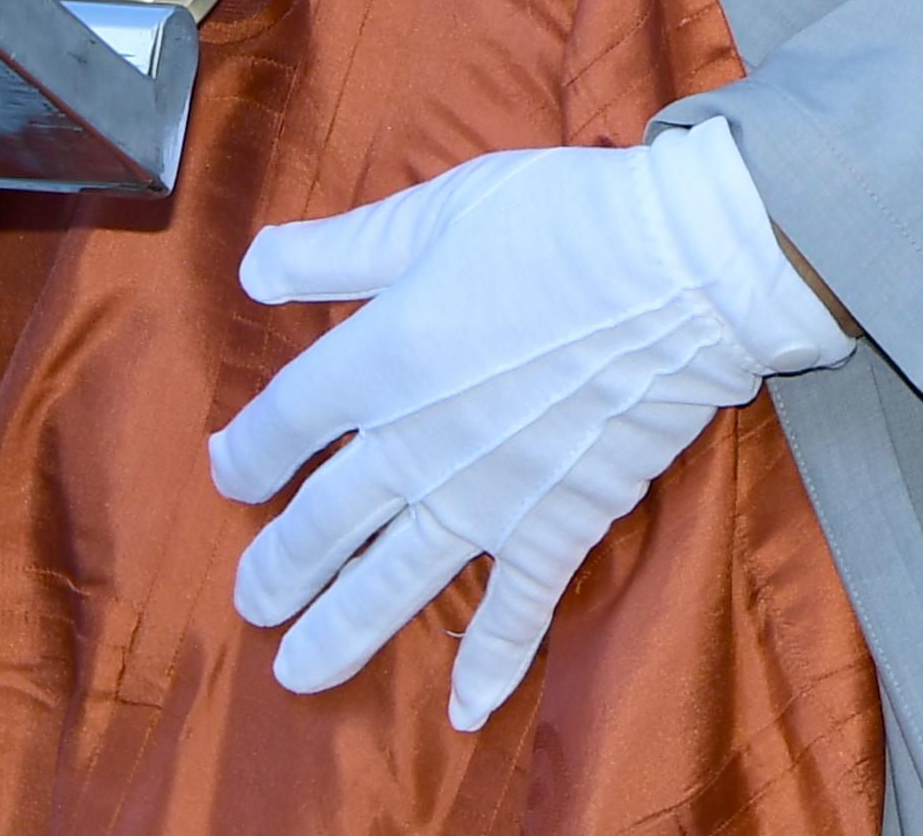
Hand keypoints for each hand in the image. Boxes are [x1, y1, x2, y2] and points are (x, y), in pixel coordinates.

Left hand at [205, 123, 852, 729]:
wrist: (687, 270)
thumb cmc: (564, 219)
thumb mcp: (438, 211)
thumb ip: (341, 251)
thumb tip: (253, 268)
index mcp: (377, 359)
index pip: (282, 424)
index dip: (247, 454)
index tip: (234, 472)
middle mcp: (415, 445)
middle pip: (322, 523)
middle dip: (280, 568)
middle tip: (254, 601)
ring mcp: (486, 495)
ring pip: (393, 581)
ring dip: (340, 631)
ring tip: (298, 672)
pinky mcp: (558, 521)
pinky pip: (518, 609)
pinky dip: (492, 662)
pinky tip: (468, 711)